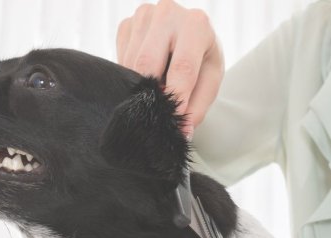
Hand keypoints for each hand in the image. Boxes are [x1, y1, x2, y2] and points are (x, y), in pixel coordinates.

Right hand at [116, 0, 223, 137]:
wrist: (190, 37)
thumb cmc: (202, 60)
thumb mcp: (209, 82)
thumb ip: (197, 108)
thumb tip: (180, 132)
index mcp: (196, 24)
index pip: (182, 68)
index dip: (176, 98)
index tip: (172, 120)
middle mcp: (168, 12)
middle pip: (147, 64)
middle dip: (150, 93)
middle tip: (156, 111)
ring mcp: (143, 15)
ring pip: (130, 64)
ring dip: (139, 85)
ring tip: (155, 89)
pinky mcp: (126, 23)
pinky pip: (120, 59)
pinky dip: (130, 74)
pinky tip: (146, 73)